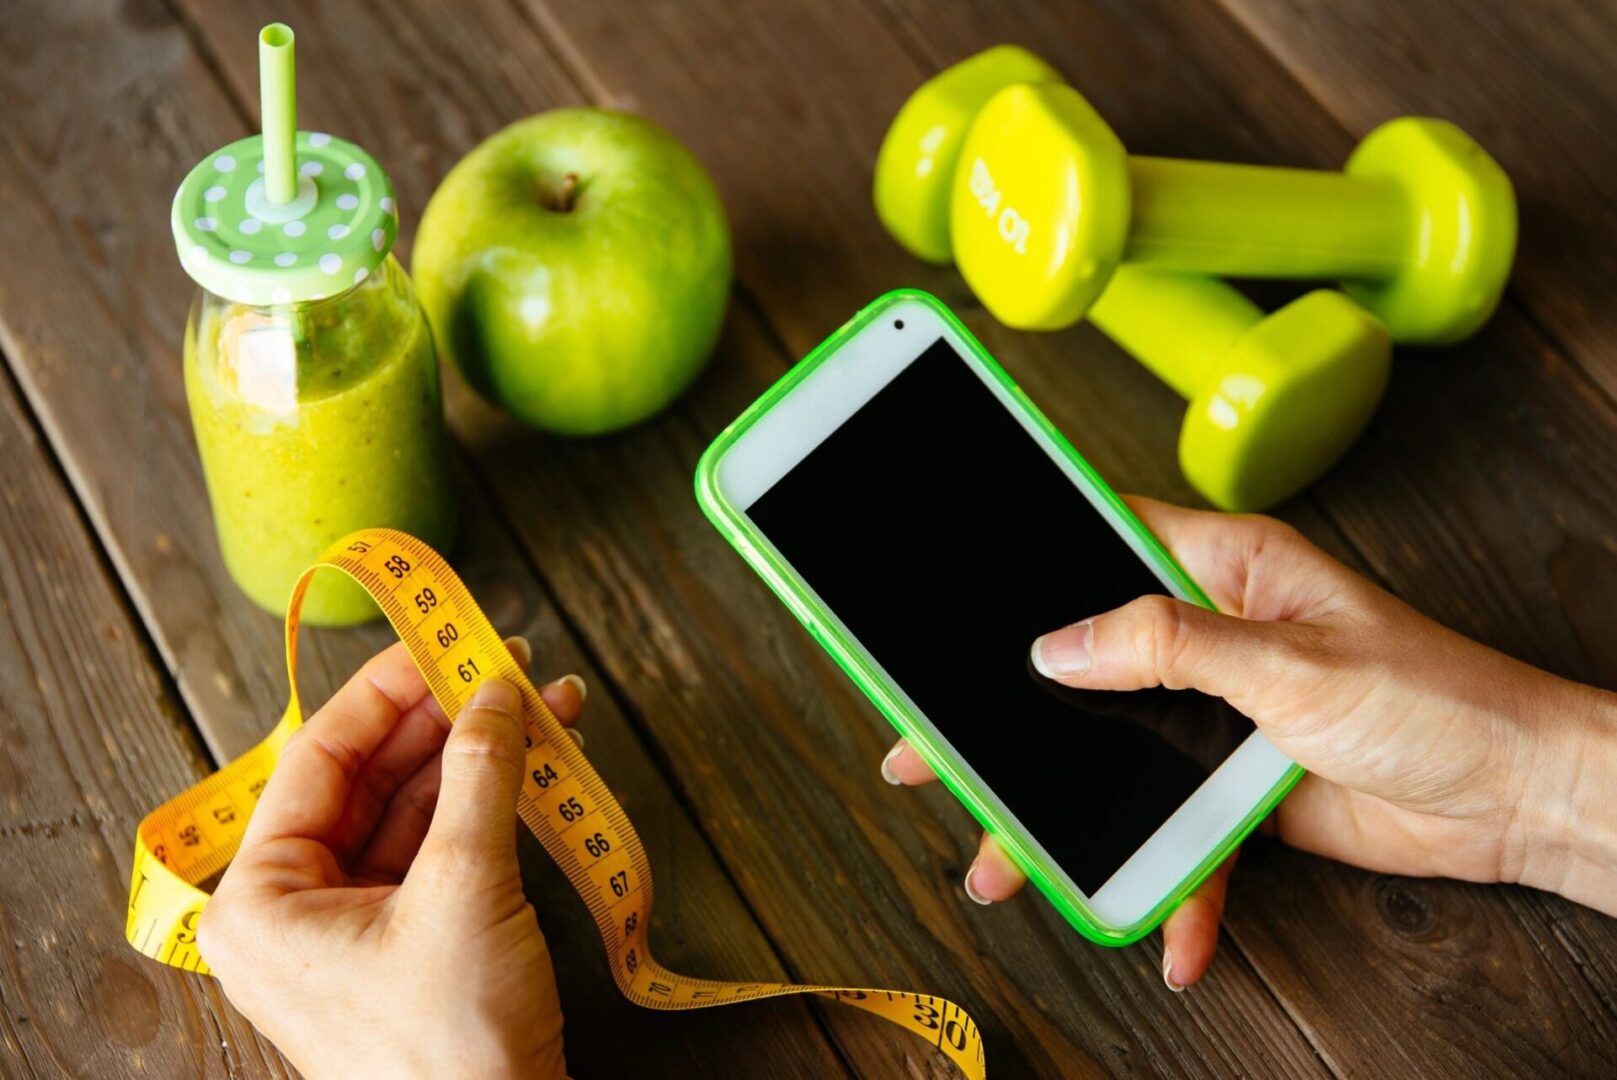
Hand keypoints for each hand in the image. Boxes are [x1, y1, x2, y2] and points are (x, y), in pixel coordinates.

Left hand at [198, 636, 586, 1078]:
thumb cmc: (452, 1045)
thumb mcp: (466, 889)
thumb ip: (481, 775)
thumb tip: (498, 691)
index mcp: (262, 899)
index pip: (319, 757)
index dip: (387, 689)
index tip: (442, 636)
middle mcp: (295, 910)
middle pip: (370, 776)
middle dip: (446, 718)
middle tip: (503, 664)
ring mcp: (355, 929)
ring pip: (414, 808)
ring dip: (480, 756)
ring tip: (542, 703)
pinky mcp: (411, 943)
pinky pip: (442, 849)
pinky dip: (489, 805)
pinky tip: (538, 761)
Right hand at [882, 497, 1616, 989]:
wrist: (1517, 798)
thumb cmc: (1436, 698)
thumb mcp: (1288, 662)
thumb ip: (1168, 647)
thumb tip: (1059, 648)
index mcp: (1224, 569)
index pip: (1101, 540)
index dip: (1024, 563)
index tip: (952, 601)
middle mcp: (1212, 634)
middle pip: (1086, 666)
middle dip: (1014, 716)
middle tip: (933, 752)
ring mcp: (1221, 711)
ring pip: (1116, 757)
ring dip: (1071, 814)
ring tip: (1009, 860)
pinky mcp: (1238, 783)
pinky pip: (1177, 827)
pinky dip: (1170, 880)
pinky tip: (1162, 925)